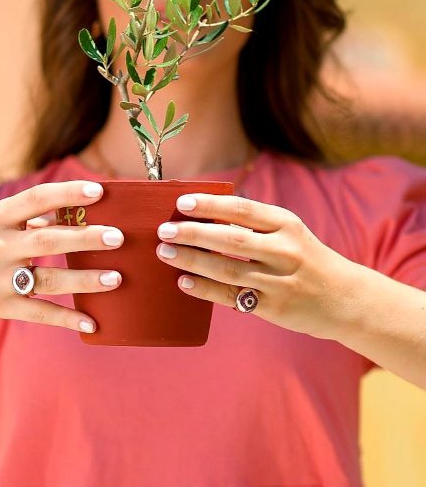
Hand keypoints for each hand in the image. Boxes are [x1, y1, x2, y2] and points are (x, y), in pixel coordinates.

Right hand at [0, 181, 123, 333]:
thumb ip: (28, 218)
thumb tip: (71, 212)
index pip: (36, 199)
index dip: (68, 193)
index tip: (99, 191)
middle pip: (48, 241)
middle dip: (86, 238)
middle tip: (118, 237)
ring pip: (48, 280)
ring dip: (85, 280)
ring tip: (116, 277)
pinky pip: (38, 313)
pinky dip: (66, 319)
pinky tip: (92, 323)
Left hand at [155, 193, 359, 339]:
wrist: (345, 298)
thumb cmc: (305, 258)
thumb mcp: (289, 233)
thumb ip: (253, 225)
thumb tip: (202, 217)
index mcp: (287, 224)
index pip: (242, 210)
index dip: (209, 206)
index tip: (181, 203)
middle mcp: (285, 250)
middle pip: (230, 239)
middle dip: (193, 233)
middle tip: (164, 230)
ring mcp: (280, 280)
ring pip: (228, 269)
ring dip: (193, 260)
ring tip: (166, 253)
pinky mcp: (274, 307)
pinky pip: (232, 297)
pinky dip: (205, 289)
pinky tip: (184, 282)